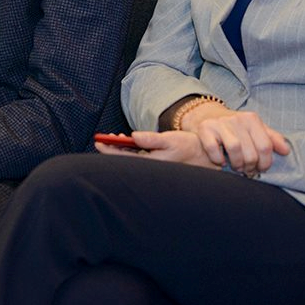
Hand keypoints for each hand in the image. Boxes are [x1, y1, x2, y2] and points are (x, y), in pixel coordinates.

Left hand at [97, 129, 219, 169]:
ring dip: (122, 149)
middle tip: (104, 138)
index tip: (98, 142)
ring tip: (116, 137)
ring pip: (132, 159)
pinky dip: (132, 149)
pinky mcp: (158, 164)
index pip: (124, 158)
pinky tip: (130, 141)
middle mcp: (151, 167)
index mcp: (152, 163)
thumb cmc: (189, 147)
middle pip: (125, 160)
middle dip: (113, 149)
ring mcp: (154, 167)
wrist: (207, 156)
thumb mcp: (170, 139)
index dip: (109, 150)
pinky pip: (139, 158)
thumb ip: (151, 139)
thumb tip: (133, 136)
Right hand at [180, 102, 290, 174]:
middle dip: (250, 166)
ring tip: (236, 166)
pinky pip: (213, 148)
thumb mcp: (255, 128)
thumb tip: (286, 151)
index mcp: (252, 119)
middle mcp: (237, 119)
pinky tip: (221, 161)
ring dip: (236, 164)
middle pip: (251, 152)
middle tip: (247, 169)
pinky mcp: (205, 128)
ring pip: (234, 149)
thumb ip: (271, 138)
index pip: (265, 147)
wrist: (208, 115)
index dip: (265, 163)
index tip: (260, 168)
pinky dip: (218, 159)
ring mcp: (220, 123)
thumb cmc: (235, 127)